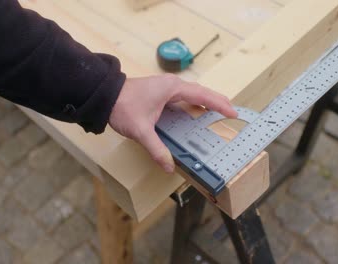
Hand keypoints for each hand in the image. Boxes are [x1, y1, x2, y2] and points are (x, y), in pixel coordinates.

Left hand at [109, 74, 236, 172]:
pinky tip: (195, 114)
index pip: (203, 96)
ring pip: (192, 94)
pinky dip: (193, 105)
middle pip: (201, 92)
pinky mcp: (160, 92)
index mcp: (172, 89)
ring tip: (218, 113)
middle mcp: (172, 85)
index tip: (233, 112)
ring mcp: (166, 88)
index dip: (219, 105)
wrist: (104, 96)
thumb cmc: (123, 107)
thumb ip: (156, 149)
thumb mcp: (141, 131)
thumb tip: (169, 166)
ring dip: (205, 103)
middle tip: (231, 113)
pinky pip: (183, 98)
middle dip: (217, 102)